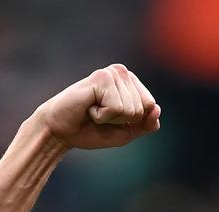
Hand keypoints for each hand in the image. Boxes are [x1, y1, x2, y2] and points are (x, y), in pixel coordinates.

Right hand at [36, 64, 160, 149]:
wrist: (62, 132)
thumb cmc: (92, 130)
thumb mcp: (127, 132)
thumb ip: (146, 124)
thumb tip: (157, 109)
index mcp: (131, 83)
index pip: (152, 106)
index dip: (133, 121)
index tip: (112, 117)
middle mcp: (122, 73)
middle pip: (143, 108)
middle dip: (122, 119)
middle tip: (100, 114)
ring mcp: (111, 73)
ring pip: (131, 109)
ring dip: (111, 117)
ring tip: (94, 110)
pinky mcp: (101, 78)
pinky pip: (117, 108)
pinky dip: (102, 116)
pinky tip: (89, 107)